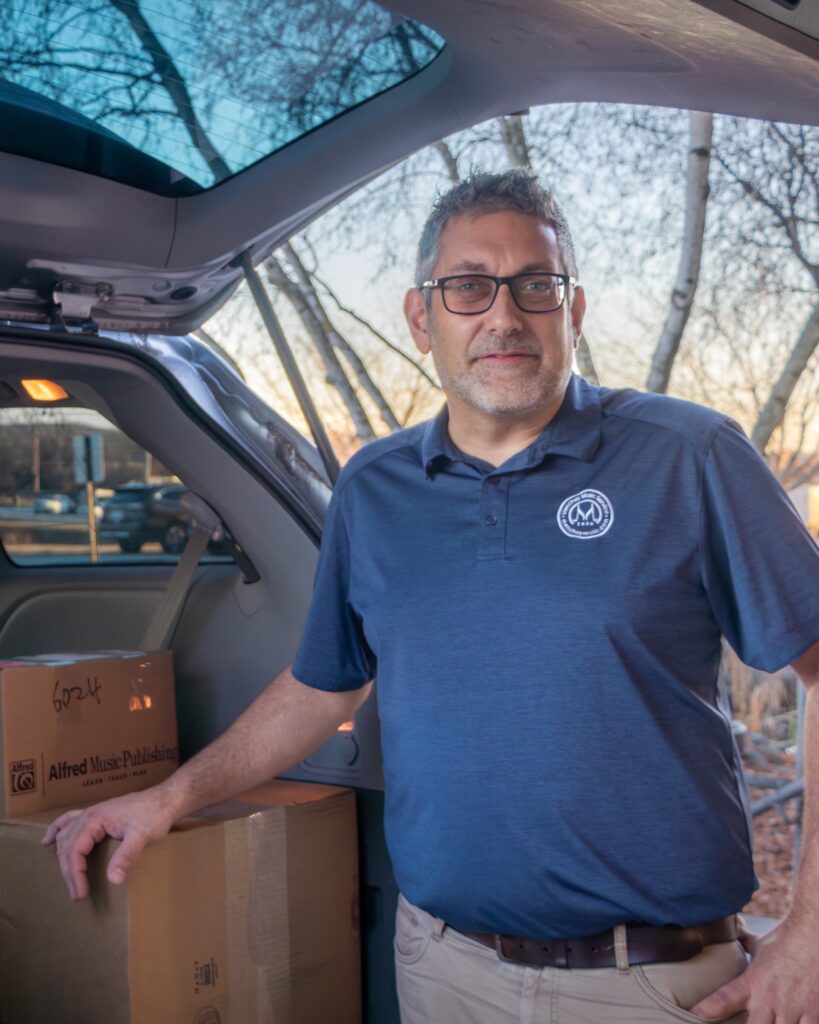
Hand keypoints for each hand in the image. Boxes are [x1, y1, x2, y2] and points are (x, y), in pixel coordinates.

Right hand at [41, 787, 177, 899]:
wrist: (165, 799)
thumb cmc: (155, 814)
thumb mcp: (142, 836)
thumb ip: (126, 856)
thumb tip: (112, 880)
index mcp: (95, 819)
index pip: (75, 850)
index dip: (76, 874)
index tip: (81, 893)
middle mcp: (89, 815)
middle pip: (67, 845)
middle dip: (69, 871)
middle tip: (77, 894)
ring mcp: (92, 813)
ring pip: (66, 836)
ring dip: (63, 858)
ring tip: (68, 879)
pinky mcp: (99, 815)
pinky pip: (70, 822)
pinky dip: (57, 831)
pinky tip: (48, 840)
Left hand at [690, 917, 817, 1021]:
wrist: (815, 934)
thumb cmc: (788, 939)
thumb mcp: (761, 943)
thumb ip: (744, 940)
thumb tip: (734, 924)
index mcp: (753, 981)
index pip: (724, 999)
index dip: (708, 1009)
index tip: (695, 1014)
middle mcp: (769, 998)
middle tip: (750, 1021)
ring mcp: (793, 1009)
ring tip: (773, 1021)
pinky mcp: (814, 1015)